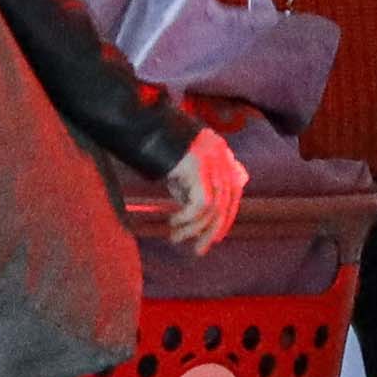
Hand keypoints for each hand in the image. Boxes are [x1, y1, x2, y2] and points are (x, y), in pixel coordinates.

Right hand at [164, 128, 248, 258]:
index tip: (215, 238)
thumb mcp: (183, 172)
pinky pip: (201, 203)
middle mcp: (221, 156)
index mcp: (222, 155)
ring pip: (213, 207)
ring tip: (176, 237)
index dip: (225, 218)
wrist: (143, 127)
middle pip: (226, 202)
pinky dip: (188, 218)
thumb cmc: (159, 150)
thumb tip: (197, 217)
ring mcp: (210, 159)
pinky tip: (173, 222)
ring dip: (194, 228)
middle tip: (199, 249)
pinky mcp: (197, 166)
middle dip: (213, 230)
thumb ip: (194, 188)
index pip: (233, 192)